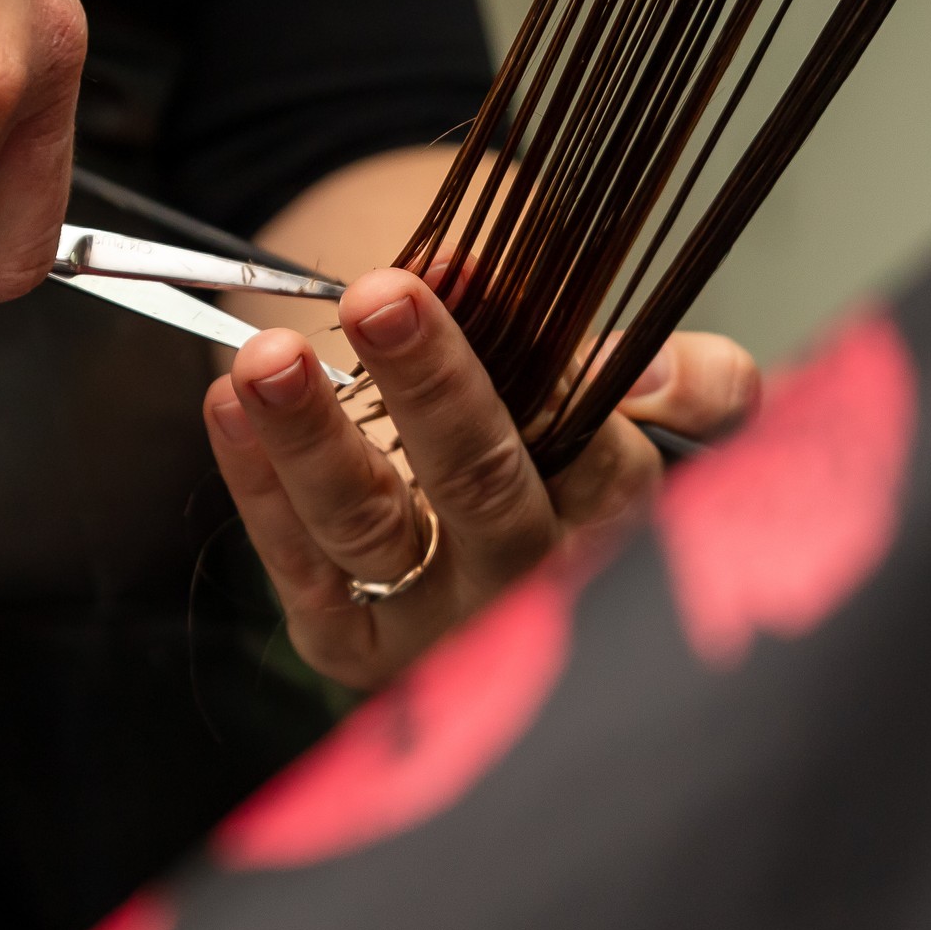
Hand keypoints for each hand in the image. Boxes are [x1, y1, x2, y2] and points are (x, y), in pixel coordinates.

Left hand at [204, 269, 759, 689]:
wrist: (497, 523)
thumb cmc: (579, 448)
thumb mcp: (676, 415)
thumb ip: (700, 387)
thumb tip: (647, 373)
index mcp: (621, 525)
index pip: (593, 455)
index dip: (537, 371)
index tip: (464, 280)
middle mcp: (531, 587)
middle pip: (481, 487)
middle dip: (429, 385)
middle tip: (378, 295)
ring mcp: (437, 627)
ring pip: (370, 531)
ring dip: (311, 434)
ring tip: (269, 356)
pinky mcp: (357, 649)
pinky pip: (302, 571)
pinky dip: (259, 484)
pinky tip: (230, 408)